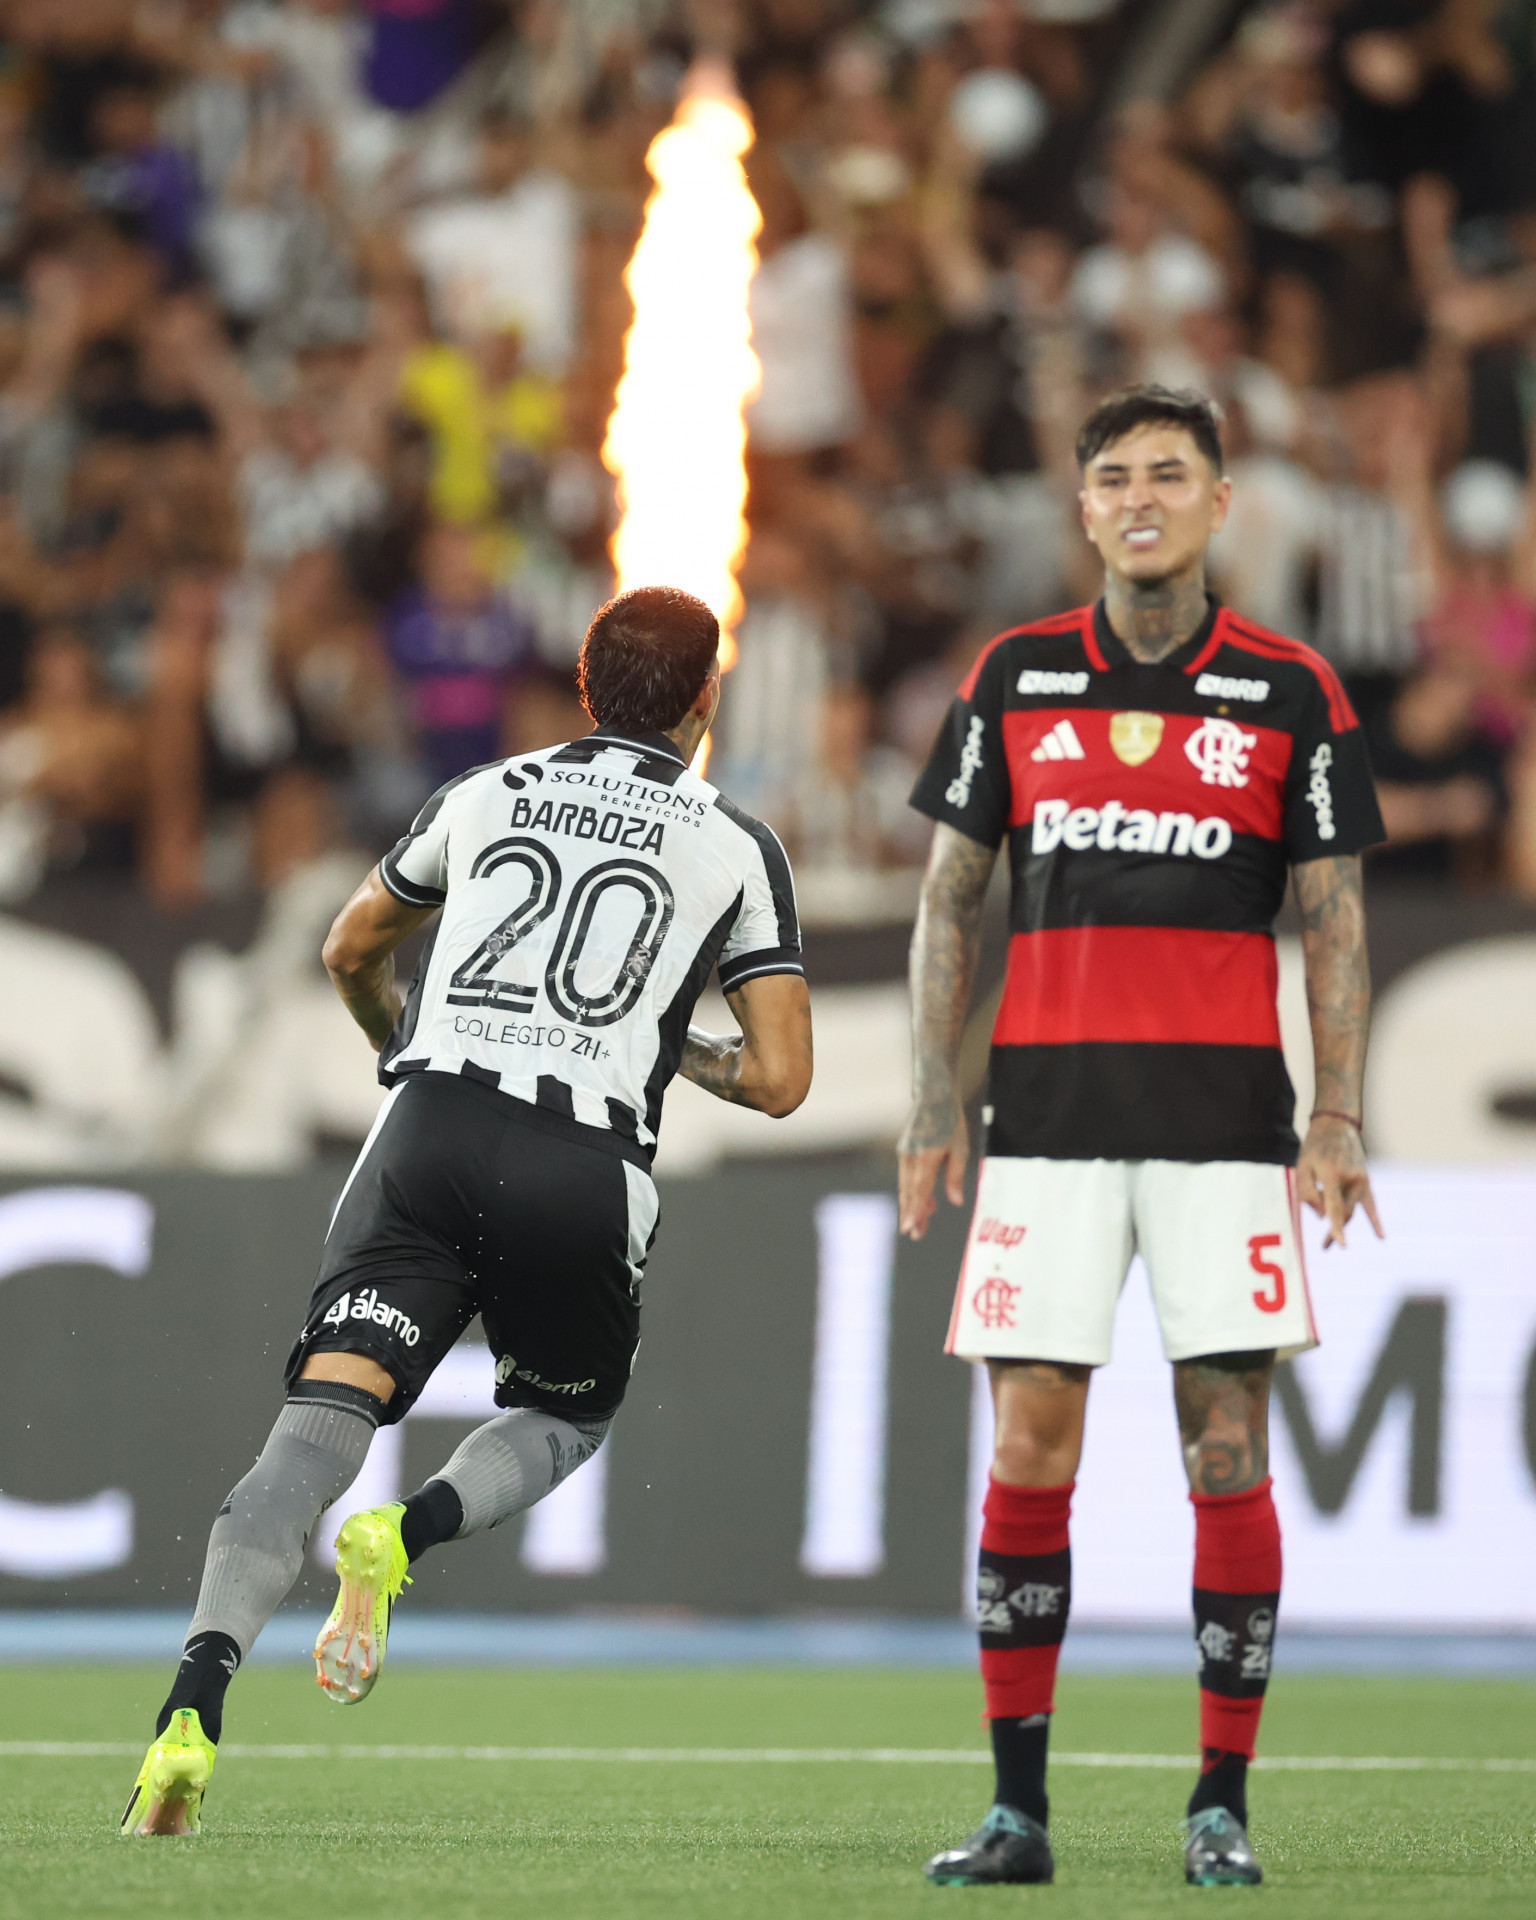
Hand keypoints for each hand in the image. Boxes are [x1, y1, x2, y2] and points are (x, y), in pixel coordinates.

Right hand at [897, 1099, 968, 1240]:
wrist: (933, 1097)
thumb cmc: (950, 1122)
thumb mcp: (960, 1149)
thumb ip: (956, 1177)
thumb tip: (956, 1202)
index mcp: (926, 1158)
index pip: (919, 1190)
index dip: (914, 1211)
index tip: (909, 1228)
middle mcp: (911, 1158)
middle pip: (909, 1192)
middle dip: (912, 1214)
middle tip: (914, 1235)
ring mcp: (905, 1154)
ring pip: (906, 1186)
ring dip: (912, 1204)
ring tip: (919, 1224)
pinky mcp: (905, 1151)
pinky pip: (908, 1176)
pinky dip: (914, 1190)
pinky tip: (924, 1201)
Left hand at [1296, 1115, 1383, 1248]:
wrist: (1336, 1126)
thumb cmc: (1314, 1148)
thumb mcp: (1301, 1167)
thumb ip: (1307, 1193)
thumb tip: (1322, 1216)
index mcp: (1332, 1175)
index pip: (1335, 1208)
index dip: (1336, 1228)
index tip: (1340, 1244)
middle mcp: (1350, 1179)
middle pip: (1343, 1212)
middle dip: (1334, 1230)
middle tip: (1324, 1247)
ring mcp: (1361, 1180)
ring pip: (1352, 1210)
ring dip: (1342, 1224)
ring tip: (1329, 1243)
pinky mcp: (1366, 1181)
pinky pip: (1371, 1204)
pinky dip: (1375, 1221)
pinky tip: (1382, 1237)